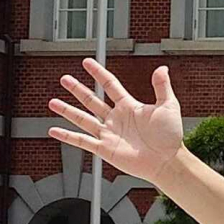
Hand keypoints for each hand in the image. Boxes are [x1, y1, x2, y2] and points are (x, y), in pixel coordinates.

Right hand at [48, 59, 184, 189]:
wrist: (168, 160)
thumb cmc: (170, 136)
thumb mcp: (168, 106)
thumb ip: (162, 87)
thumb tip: (161, 68)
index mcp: (129, 107)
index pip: (110, 86)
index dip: (98, 73)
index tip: (87, 62)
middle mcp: (116, 119)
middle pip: (92, 100)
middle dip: (77, 89)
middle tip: (64, 79)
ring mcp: (109, 134)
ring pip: (83, 119)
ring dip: (67, 110)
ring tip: (52, 101)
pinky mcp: (105, 149)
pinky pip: (82, 141)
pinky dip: (67, 136)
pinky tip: (54, 130)